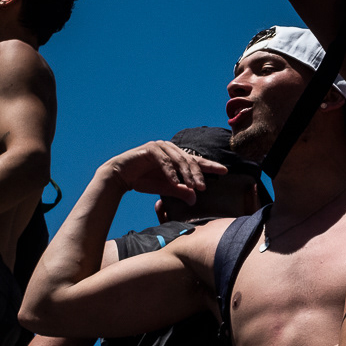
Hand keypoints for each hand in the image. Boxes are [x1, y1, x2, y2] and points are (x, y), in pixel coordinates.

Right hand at [106, 141, 226, 202]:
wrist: (120, 176)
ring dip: (187, 174)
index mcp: (176, 156)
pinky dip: (170, 172)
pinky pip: (164, 161)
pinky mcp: (150, 149)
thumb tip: (194, 199)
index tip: (225, 171)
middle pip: (190, 161)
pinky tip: (176, 182)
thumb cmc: (143, 180)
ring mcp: (160, 146)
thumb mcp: (166, 188)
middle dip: (198, 174)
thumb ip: (180, 191)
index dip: (210, 166)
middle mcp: (170, 148)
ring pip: (179, 160)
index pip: (196, 161)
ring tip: (193, 186)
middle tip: (203, 188)